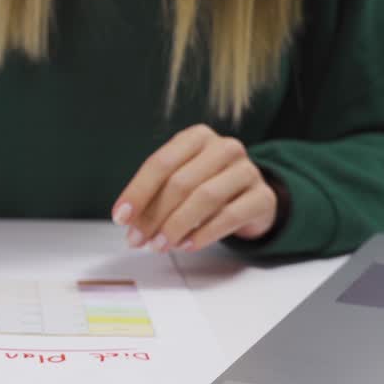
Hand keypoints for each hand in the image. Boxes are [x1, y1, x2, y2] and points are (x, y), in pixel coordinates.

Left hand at [111, 124, 278, 252]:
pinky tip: (186, 245)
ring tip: (159, 246)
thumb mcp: (180, 183)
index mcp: (197, 137)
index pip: (161, 163)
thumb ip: (155, 196)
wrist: (253, 199)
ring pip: (205, 198)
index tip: (120, 217)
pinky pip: (229, 216)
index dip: (138, 192)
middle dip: (153, 215)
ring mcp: (247, 170)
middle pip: (180, 182)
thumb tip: (128, 221)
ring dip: (176, 226)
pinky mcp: (263, 196)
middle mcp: (224, 148)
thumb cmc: (207, 187)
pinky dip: (204, 234)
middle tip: (137, 240)